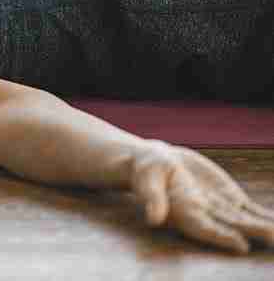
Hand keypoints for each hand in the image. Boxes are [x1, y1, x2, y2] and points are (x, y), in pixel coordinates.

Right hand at [130, 139, 273, 253]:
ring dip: (264, 227)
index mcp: (184, 213)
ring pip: (246, 220)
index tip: (241, 245)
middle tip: (273, 238)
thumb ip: (152, 198)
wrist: (159, 164)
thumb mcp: (148, 180)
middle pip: (232, 227)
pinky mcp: (230, 199)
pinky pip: (251, 209)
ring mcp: (221, 208)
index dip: (222, 237)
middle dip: (253, 233)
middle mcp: (206, 216)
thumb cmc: (147, 171)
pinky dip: (265, 216)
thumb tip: (153, 218)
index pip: (205, 228)